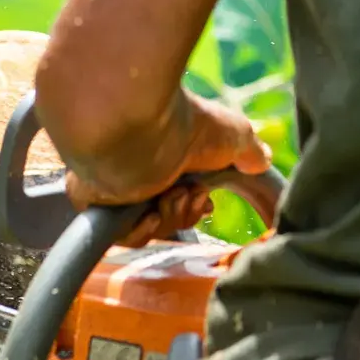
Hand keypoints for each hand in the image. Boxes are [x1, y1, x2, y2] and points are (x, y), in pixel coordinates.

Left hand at [65, 97, 270, 245]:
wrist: (139, 126)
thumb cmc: (184, 123)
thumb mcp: (232, 134)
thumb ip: (248, 150)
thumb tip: (263, 160)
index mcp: (166, 157)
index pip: (180, 196)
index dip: (196, 207)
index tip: (208, 205)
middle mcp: (139, 172)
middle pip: (169, 217)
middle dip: (188, 211)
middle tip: (191, 193)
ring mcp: (116, 189)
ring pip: (150, 229)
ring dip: (171, 216)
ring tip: (172, 195)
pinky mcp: (96, 204)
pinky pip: (123, 236)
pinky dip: (142, 230)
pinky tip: (149, 214)